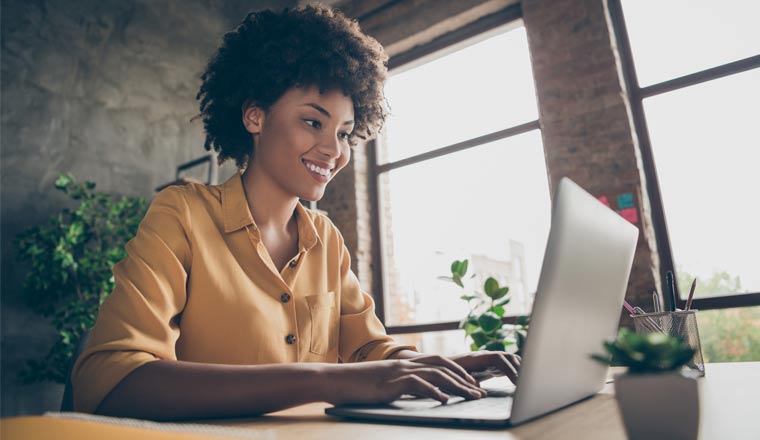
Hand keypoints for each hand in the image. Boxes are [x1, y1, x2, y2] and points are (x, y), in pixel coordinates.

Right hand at [325, 356, 486, 405]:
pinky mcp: (392, 382)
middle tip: (480, 392)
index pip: (439, 361)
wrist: (337, 380)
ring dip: (457, 387)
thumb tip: (417, 393)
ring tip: (471, 397)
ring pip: (436, 375)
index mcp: (406, 363)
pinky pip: (418, 385)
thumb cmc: (358, 384)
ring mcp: (399, 372)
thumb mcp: (385, 382)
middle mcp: (406, 364)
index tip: (472, 383)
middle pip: (444, 367)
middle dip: (465, 379)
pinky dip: (434, 392)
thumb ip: (402, 384)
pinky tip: (444, 401)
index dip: (458, 371)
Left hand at [449, 351, 520, 383]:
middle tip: (527, 385)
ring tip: (526, 383)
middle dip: (519, 369)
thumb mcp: (454, 379)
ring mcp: (489, 360)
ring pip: (509, 360)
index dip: (510, 368)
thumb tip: (475, 385)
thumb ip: (464, 381)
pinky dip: (515, 371)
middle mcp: (484, 356)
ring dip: (518, 369)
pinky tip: (520, 382)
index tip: (518, 382)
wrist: (440, 368)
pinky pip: (506, 365)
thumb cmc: (446, 375)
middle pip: (507, 357)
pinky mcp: (491, 366)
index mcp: (477, 358)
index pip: (498, 358)